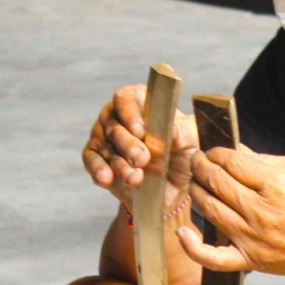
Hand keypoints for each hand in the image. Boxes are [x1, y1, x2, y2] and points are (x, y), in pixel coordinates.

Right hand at [81, 85, 199, 209]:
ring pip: (104, 147)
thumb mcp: (193, 141)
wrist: (175, 186)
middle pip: (114, 125)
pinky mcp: (98, 160)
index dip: (129, 112)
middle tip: (142, 158)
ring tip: (135, 178)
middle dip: (127, 144)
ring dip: (119, 163)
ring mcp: (105, 138)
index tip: (140, 130)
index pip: (126, 98)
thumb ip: (185, 134)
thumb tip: (172, 133)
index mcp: (140, 103)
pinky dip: (99, 170)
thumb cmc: (183, 152)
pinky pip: (92, 161)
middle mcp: (118, 117)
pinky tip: (106, 178)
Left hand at [176, 145, 284, 279]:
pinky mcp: (250, 260)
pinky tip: (183, 233)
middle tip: (198, 160)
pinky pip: (213, 257)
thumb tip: (239, 151)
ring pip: (210, 210)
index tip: (214, 150)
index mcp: (277, 185)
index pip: (232, 162)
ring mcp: (253, 238)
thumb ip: (269, 160)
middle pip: (217, 182)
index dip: (217, 152)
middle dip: (202, 166)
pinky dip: (193, 247)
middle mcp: (261, 212)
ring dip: (196, 191)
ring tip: (196, 182)